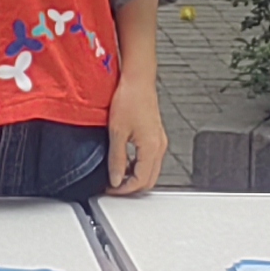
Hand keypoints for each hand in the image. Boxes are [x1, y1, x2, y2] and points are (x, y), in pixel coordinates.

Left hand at [105, 70, 168, 196]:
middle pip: (149, 180)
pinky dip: (138, 166)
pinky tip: (125, 161)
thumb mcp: (117, 132)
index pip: (140, 181)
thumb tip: (115, 178)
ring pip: (150, 170)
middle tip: (113, 186)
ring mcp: (159, 140)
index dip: (124, 190)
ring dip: (135, 176)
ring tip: (116, 174)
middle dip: (131, 187)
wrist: (137, 80)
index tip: (110, 189)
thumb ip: (117, 159)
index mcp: (151, 148)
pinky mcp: (156, 135)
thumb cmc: (129, 99)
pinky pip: (150, 159)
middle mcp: (159, 146)